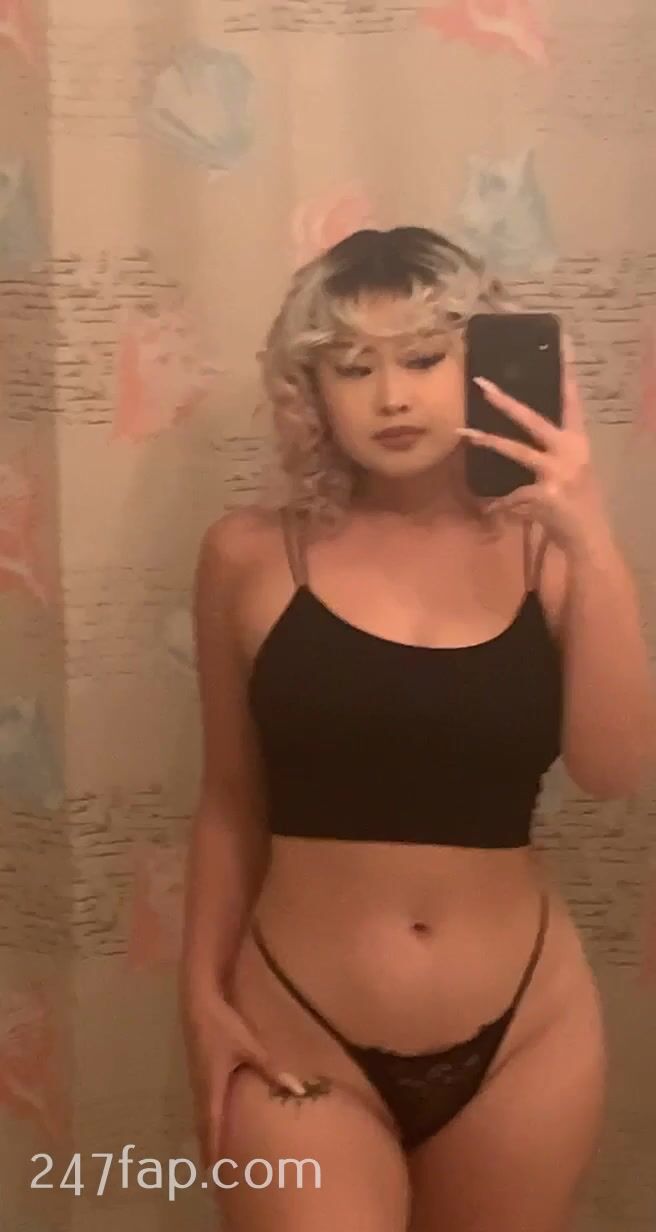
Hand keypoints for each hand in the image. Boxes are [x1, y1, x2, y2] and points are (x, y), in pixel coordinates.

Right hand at [182, 991, 304, 1170]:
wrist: (199, 1004)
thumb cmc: (223, 1027)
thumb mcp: (250, 1047)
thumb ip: (271, 1070)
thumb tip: (297, 1090)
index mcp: (211, 1090)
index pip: (211, 1130)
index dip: (215, 1155)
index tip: (218, 1179)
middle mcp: (202, 1092)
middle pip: (205, 1131)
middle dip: (211, 1155)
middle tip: (219, 1180)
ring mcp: (199, 1085)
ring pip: (204, 1121)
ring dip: (210, 1140)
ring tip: (219, 1164)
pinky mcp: (202, 1077)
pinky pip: (205, 1109)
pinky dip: (211, 1125)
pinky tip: (219, 1129)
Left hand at [459, 348, 612, 558]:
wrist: (588, 537)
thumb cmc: (577, 503)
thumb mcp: (572, 471)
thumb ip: (549, 453)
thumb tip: (512, 440)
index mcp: (578, 441)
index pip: (572, 401)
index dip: (566, 372)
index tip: (562, 343)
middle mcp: (570, 451)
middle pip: (532, 419)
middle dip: (504, 401)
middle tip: (481, 384)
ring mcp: (558, 472)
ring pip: (515, 451)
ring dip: (487, 441)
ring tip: (463, 433)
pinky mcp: (545, 494)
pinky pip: (510, 495)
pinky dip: (499, 504)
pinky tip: (493, 509)